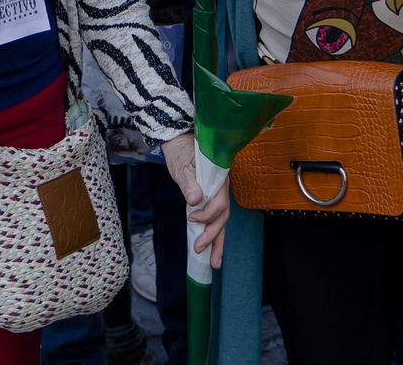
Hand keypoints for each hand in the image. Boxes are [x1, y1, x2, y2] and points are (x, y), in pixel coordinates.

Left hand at [162, 132, 228, 267]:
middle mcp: (221, 188)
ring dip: (217, 241)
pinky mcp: (210, 198)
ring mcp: (217, 194)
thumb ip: (189, 182)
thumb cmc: (181, 151)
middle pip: (222, 216)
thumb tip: (195, 200)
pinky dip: (213, 233)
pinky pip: (214, 218)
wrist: (179, 140)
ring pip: (221, 220)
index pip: (219, 203)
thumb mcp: (182, 165)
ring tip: (213, 262)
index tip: (191, 218)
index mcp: (218, 178)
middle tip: (200, 250)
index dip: (207, 215)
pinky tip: (210, 248)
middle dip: (213, 236)